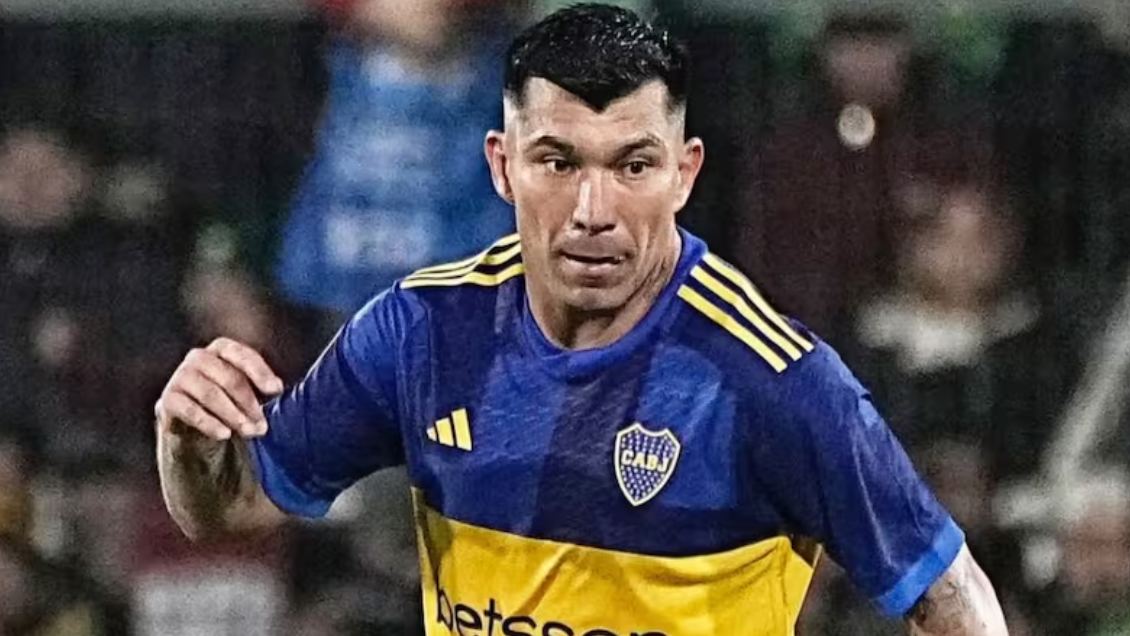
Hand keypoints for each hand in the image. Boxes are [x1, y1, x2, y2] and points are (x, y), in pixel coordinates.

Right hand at [156, 338, 284, 440]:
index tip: (276, 390)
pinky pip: (190, 411)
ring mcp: (180, 377)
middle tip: (262, 424)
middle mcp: (198, 357)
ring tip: (249, 432)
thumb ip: (261, 387)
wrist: (192, 429)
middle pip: (229, 378)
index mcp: (220, 349)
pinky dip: (209, 423)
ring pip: (211, 394)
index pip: (241, 355)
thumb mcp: (246, 392)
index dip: (259, 372)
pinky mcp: (167, 400)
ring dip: (233, 415)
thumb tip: (276, 387)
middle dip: (249, 403)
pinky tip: (225, 435)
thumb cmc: (227, 403)